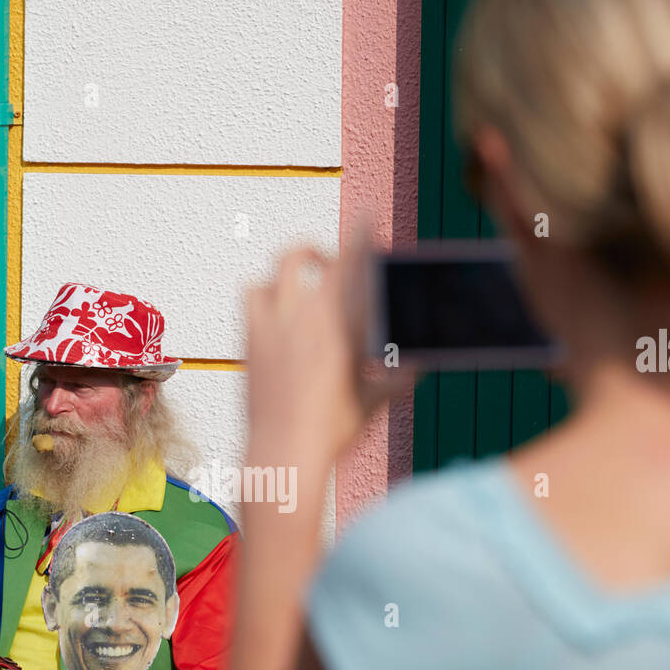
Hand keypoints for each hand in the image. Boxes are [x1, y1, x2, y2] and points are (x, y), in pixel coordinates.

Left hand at [244, 217, 413, 474]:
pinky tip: (271, 307)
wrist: (284, 453)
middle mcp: (308, 316)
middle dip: (319, 251)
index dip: (361, 233)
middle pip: (306, 257)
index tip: (366, 216)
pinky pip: (252, 293)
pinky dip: (263, 291)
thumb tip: (417, 370)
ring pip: (277, 270)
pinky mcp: (251, 338)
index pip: (355, 263)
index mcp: (345, 326)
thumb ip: (396, 380)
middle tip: (328, 263)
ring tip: (298, 283)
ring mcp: (275, 324)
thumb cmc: (331, 431)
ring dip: (290, 268)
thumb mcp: (372, 404)